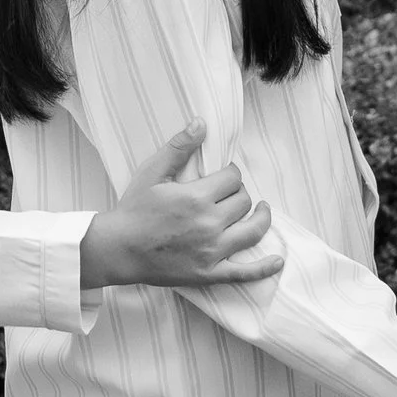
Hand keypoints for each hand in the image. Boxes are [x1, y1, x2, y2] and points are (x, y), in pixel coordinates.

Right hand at [84, 122, 286, 295]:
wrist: (118, 249)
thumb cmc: (133, 209)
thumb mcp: (152, 172)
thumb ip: (179, 147)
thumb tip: (201, 123)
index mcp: (197, 197)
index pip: (232, 178)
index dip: (230, 173)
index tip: (223, 176)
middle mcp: (209, 224)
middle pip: (243, 201)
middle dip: (239, 193)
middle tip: (228, 193)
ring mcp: (212, 251)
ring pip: (252, 230)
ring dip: (261, 218)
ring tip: (261, 211)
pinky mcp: (210, 274)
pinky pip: (244, 273)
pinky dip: (264, 268)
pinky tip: (277, 261)